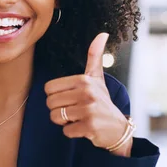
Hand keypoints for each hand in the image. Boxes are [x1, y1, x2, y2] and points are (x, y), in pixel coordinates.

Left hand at [44, 33, 131, 154]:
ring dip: (64, 122)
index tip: (70, 99)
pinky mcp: (90, 126)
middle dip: (59, 110)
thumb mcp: (97, 78)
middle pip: (50, 103)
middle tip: (75, 111)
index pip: (49, 88)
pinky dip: (72, 132)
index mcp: (84, 80)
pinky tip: (84, 128)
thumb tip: (102, 34)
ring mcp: (89, 109)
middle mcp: (87, 92)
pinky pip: (66, 130)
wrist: (118, 128)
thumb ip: (95, 56)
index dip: (56, 97)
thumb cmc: (102, 101)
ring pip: (56, 117)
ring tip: (78, 118)